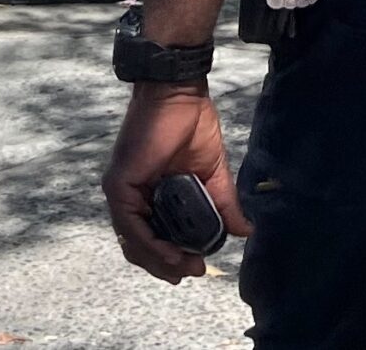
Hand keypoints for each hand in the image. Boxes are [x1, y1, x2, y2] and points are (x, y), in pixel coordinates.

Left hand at [102, 82, 252, 282]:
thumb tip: (246, 232)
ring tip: (185, 266)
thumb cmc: (192, 124)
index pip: (151, 238)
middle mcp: (130, 197)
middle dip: (165, 266)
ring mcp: (121, 191)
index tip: (198, 267)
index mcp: (150, 194)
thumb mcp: (213, 173)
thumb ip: (224, 204)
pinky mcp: (119, 184)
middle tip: (193, 271)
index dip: (171, 259)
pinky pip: (130, 225)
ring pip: (132, 241)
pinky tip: (171, 253)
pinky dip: (149, 244)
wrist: (179, 94)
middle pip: (139, 246)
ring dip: (159, 260)